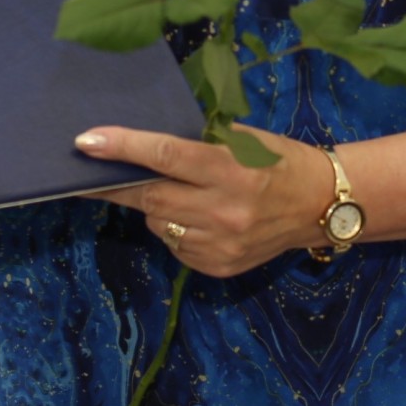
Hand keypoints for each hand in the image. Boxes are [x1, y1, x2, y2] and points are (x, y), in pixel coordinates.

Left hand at [74, 125, 332, 277]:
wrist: (320, 205)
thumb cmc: (276, 159)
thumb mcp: (243, 138)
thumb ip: (196, 140)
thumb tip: (140, 142)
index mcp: (230, 168)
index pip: (165, 155)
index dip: (122, 148)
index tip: (85, 142)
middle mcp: (224, 210)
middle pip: (150, 195)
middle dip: (115, 183)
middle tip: (87, 171)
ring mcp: (221, 244)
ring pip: (157, 223)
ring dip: (152, 205)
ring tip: (173, 190)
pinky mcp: (218, 267)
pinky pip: (174, 244)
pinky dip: (173, 227)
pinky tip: (195, 215)